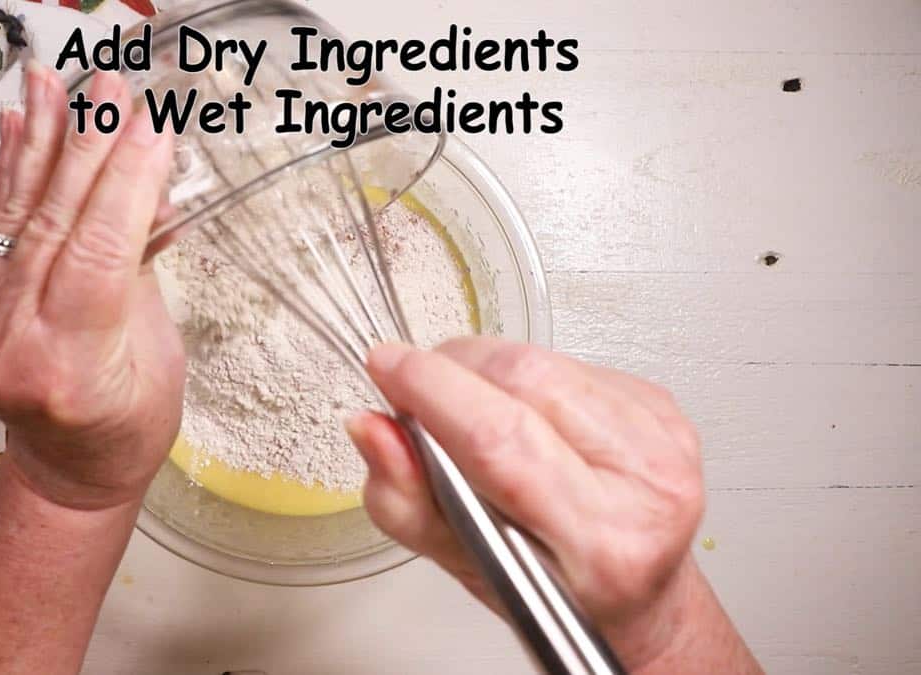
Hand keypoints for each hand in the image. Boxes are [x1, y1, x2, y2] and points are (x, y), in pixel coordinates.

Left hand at [0, 63, 182, 509]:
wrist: (70, 472)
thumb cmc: (132, 425)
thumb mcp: (159, 356)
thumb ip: (142, 271)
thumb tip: (148, 183)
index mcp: (74, 368)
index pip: (97, 254)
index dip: (125, 185)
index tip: (150, 127)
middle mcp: (16, 345)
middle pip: (53, 226)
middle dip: (85, 148)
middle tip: (109, 88)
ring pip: (17, 221)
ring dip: (40, 144)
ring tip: (50, 83)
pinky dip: (11, 175)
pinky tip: (20, 127)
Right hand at [346, 338, 742, 670]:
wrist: (636, 595)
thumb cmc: (554, 589)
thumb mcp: (464, 564)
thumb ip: (405, 500)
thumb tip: (371, 427)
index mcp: (598, 541)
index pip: (501, 440)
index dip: (433, 391)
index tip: (387, 368)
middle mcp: (644, 484)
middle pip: (524, 382)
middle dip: (452, 370)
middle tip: (418, 391)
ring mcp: (663, 438)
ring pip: (543, 359)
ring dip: (484, 368)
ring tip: (467, 406)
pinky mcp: (663, 406)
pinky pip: (569, 359)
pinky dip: (523, 375)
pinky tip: (520, 411)